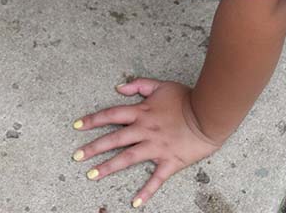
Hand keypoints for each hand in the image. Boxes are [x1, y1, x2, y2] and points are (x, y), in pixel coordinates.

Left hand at [72, 79, 223, 207]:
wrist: (209, 114)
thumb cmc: (187, 98)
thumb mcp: (161, 85)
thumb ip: (139, 85)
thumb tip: (118, 88)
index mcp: (141, 112)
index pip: (111, 115)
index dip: (93, 120)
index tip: (77, 126)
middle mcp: (144, 130)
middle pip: (114, 139)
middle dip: (93, 148)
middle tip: (76, 157)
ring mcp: (156, 147)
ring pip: (127, 159)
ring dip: (108, 167)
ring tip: (92, 175)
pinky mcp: (170, 162)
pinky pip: (156, 179)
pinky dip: (146, 192)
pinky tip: (135, 203)